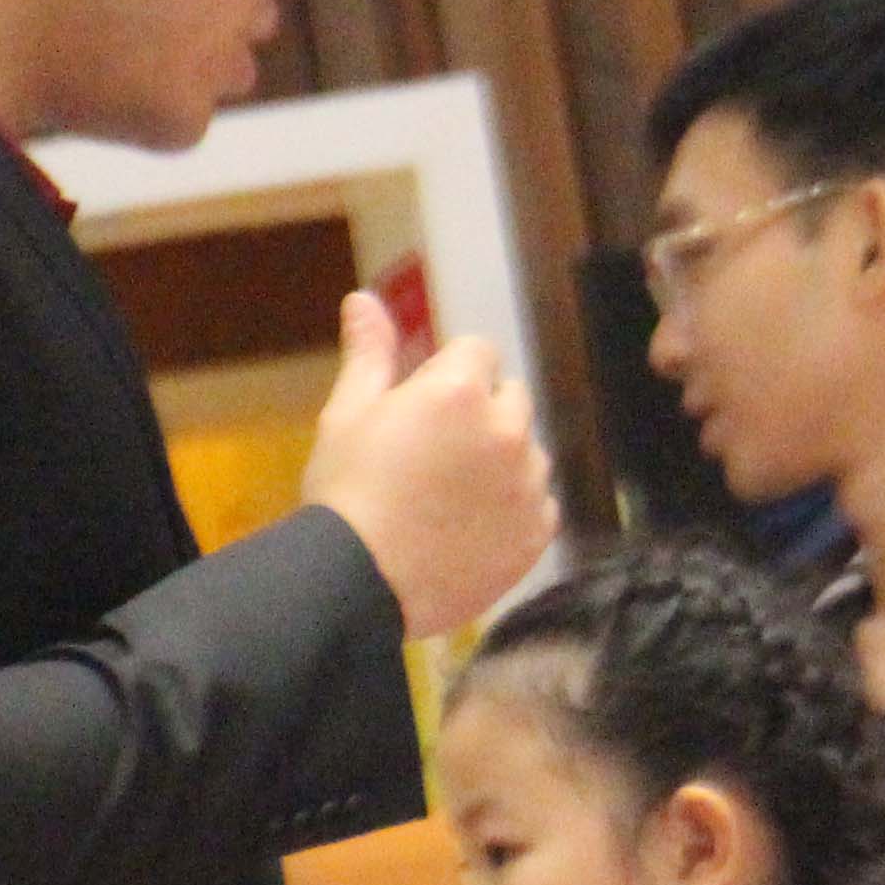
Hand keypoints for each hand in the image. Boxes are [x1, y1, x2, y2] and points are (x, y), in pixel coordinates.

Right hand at [304, 290, 556, 637]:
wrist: (356, 585)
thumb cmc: (345, 494)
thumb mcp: (347, 414)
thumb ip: (369, 353)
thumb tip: (364, 299)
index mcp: (459, 390)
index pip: (477, 351)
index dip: (447, 376)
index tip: (422, 409)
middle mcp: (507, 429)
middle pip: (510, 397)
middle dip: (480, 414)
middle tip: (432, 455)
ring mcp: (528, 483)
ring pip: (527, 451)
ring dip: (501, 462)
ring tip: (448, 497)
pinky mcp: (538, 531)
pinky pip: (538, 503)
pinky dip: (513, 510)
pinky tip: (469, 529)